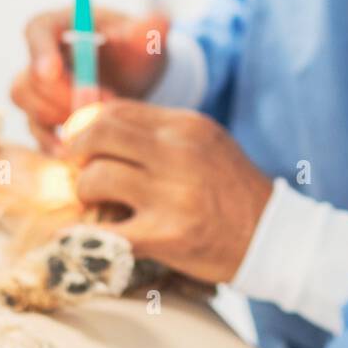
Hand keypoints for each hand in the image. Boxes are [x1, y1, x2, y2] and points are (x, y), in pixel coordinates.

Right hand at [10, 7, 169, 151]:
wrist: (136, 83)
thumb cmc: (136, 52)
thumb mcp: (146, 40)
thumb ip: (151, 28)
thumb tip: (158, 19)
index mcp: (60, 25)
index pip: (37, 29)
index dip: (39, 51)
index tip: (53, 71)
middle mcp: (41, 58)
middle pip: (30, 77)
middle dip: (63, 95)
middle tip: (100, 106)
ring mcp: (38, 91)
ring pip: (28, 105)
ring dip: (60, 118)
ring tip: (98, 126)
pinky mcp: (42, 118)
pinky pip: (35, 133)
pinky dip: (55, 143)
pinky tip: (79, 152)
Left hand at [64, 101, 272, 282]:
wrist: (271, 236)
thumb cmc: (230, 188)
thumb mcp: (204, 143)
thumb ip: (159, 132)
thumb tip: (98, 125)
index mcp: (186, 126)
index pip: (116, 111)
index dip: (87, 126)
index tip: (82, 144)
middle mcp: (178, 153)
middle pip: (99, 134)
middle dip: (76, 151)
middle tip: (78, 169)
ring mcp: (172, 195)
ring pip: (97, 178)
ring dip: (85, 192)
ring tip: (96, 202)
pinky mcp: (166, 235)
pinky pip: (106, 230)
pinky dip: (89, 233)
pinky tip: (92, 234)